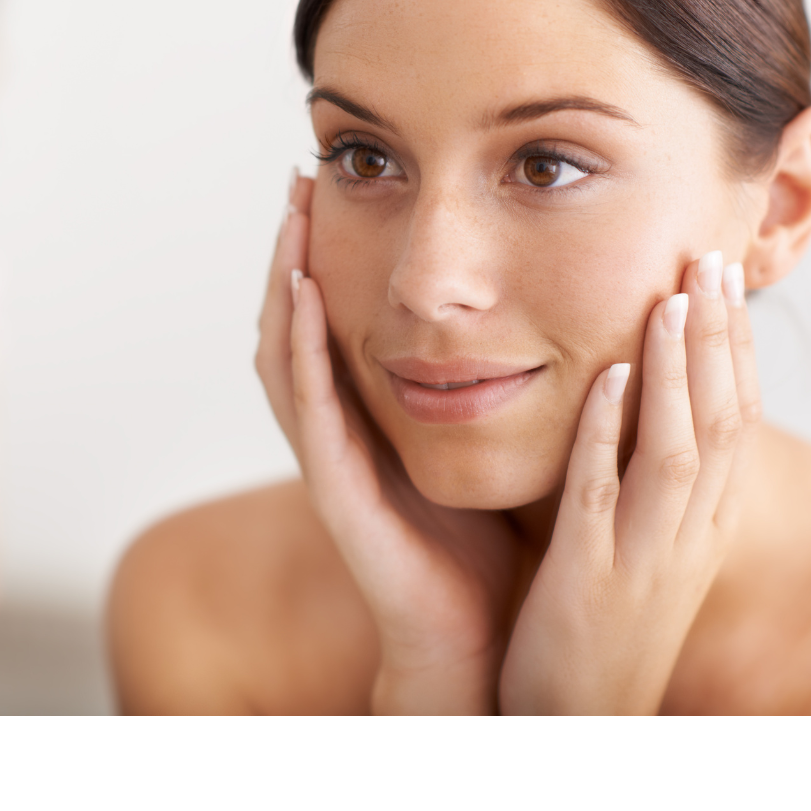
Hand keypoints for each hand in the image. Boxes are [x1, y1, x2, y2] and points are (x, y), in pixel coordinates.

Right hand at [255, 173, 521, 713]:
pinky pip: (308, 406)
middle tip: (301, 180)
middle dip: (291, 250)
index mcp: (366, 416)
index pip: (329, 320)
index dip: (325, 255)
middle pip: (293, 324)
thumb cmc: (481, 538)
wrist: (472, 631)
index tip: (337, 186)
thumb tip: (527, 309)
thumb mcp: (481, 440)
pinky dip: (302, 346)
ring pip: (284, 353)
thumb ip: (484, 380)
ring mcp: (328, 458)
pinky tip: (306, 292)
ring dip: (284, 281)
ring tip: (293, 216)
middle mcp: (335, 429)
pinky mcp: (336, 488)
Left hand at [499, 252, 759, 714]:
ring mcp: (642, 557)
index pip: (736, 421)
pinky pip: (602, 492)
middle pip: (722, 421)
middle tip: (711, 260)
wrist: (578, 725)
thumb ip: (650, 483)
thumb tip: (645, 406)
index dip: (734, 348)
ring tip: (672, 297)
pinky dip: (611, 430)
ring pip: (677, 448)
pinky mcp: (588, 579)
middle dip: (719, 339)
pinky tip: (611, 376)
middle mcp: (689, 536)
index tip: (723, 281)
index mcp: (704, 525)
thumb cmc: (604, 627)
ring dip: (679, 370)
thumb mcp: (649, 550)